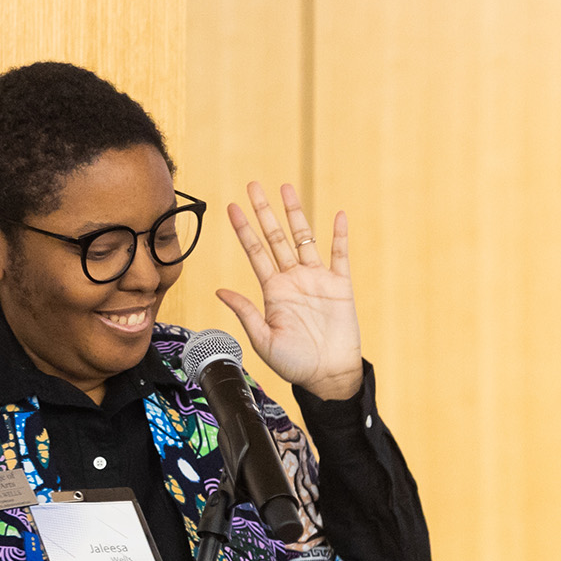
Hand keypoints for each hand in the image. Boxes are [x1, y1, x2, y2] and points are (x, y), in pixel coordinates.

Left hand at [216, 182, 362, 400]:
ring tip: (286, 188)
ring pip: (304, 238)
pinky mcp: (340, 285)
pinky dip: (339, 235)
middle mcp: (293, 279)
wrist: (327, 375)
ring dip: (295, 214)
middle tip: (254, 186)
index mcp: (273, 290)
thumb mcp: (263, 339)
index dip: (244, 229)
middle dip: (265, 212)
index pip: (255, 252)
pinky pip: (339, 255)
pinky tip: (337, 215)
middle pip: (276, 237)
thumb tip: (220, 290)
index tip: (232, 207)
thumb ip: (245, 312)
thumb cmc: (294, 363)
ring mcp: (316, 279)